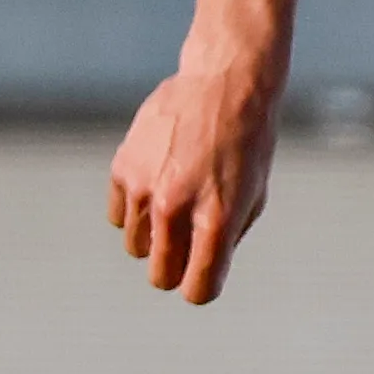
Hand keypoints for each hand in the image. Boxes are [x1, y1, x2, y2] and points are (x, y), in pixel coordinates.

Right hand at [108, 50, 282, 303]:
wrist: (224, 84)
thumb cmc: (247, 145)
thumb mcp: (254, 197)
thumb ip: (225, 241)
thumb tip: (196, 273)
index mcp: (217, 220)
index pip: (197, 289)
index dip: (202, 286)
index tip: (205, 273)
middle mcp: (176, 208)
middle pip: (161, 276)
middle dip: (176, 268)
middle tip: (190, 243)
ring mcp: (144, 188)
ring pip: (136, 247)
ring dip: (155, 237)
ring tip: (177, 203)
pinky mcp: (122, 169)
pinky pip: (119, 217)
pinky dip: (135, 211)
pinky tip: (158, 184)